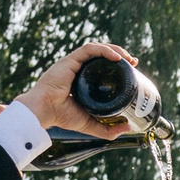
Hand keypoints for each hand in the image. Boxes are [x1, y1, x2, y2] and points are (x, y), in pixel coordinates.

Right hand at [18, 41, 137, 131]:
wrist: (45, 111)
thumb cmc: (62, 116)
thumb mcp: (90, 124)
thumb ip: (107, 130)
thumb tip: (128, 128)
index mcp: (83, 80)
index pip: (103, 67)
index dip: (119, 65)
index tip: (133, 69)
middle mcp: (79, 69)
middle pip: (102, 55)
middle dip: (121, 55)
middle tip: (134, 63)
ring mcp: (74, 63)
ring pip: (98, 49)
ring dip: (115, 50)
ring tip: (129, 58)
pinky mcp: (70, 60)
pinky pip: (89, 50)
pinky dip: (104, 51)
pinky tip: (117, 57)